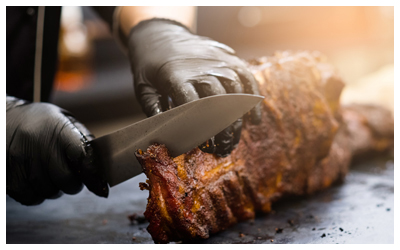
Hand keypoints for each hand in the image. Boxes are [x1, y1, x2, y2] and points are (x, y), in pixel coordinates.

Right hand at [6, 96, 107, 204]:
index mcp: (59, 129)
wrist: (5, 119)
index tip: (101, 186)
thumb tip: (101, 170)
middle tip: (71, 177)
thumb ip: (84, 142)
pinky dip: (38, 194)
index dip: (93, 174)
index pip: (82, 155)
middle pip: (66, 180)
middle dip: (73, 184)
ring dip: (55, 189)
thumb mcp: (65, 122)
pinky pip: (31, 198)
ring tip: (50, 174)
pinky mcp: (8, 175)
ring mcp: (20, 160)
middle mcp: (39, 144)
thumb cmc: (43, 124)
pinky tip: (36, 180)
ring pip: (49, 192)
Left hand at [127, 18, 260, 156]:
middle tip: (224, 147)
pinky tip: (253, 119)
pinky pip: (246, 78)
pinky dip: (253, 99)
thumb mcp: (143, 87)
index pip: (193, 104)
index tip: (206, 144)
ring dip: (238, 117)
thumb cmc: (150, 65)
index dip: (201, 126)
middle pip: (217, 100)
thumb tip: (165, 130)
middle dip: (223, 126)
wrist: (160, 33)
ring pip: (235, 90)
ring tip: (236, 138)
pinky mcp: (228, 58)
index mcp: (176, 76)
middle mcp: (200, 68)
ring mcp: (217, 61)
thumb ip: (153, 109)